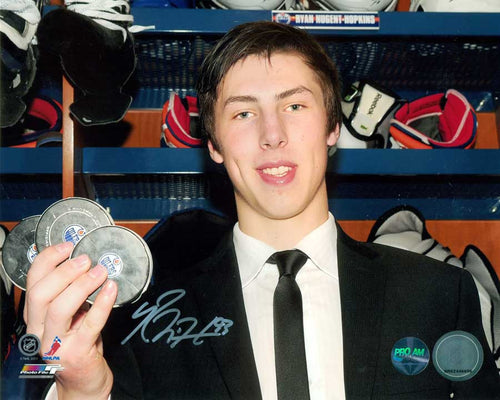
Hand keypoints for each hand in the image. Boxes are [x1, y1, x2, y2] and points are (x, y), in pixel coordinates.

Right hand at [24, 241, 117, 398]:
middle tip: (86, 259)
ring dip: (81, 285)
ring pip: (59, 308)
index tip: (67, 245)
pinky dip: (102, 303)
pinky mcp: (77, 353)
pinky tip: (112, 289)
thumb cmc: (78, 341)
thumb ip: (71, 292)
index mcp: (36, 315)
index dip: (47, 259)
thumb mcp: (70, 315)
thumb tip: (87, 261)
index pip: (32, 282)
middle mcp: (39, 330)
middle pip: (41, 294)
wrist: (84, 380)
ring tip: (100, 271)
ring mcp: (56, 344)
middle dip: (64, 271)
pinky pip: (90, 324)